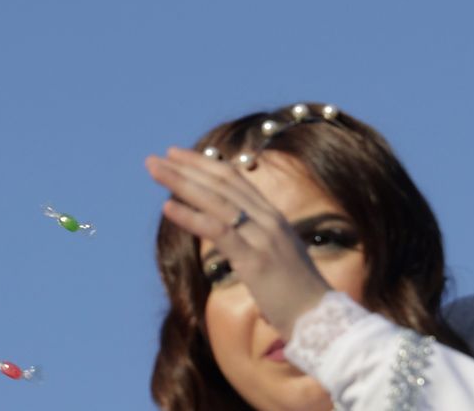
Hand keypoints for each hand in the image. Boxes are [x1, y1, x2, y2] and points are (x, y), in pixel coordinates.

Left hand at [145, 147, 329, 339]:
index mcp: (273, 216)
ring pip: (215, 200)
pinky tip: (167, 207)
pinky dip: (190, 216)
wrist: (320, 319)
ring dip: (180, 182)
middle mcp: (268, 220)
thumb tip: (227, 227)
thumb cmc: (295, 292)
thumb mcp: (276, 253)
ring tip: (154, 170)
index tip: (176, 154)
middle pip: (220, 183)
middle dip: (185, 167)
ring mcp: (263, 238)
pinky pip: (217, 231)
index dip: (203, 163)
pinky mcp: (254, 260)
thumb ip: (254, 236)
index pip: (233, 178)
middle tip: (155, 157)